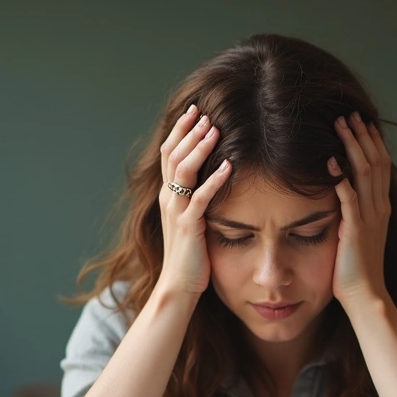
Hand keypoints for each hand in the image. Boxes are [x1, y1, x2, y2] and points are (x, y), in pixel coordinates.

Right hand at [153, 104, 231, 297]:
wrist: (178, 286)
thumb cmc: (190, 256)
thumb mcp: (190, 221)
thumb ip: (195, 199)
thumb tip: (212, 177)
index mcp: (168, 196)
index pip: (168, 154)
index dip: (179, 130)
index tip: (192, 110)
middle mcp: (168, 200)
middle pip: (173, 155)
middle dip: (188, 131)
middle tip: (204, 111)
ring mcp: (176, 212)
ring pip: (182, 171)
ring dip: (199, 148)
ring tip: (214, 130)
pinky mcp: (189, 227)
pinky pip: (200, 198)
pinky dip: (214, 180)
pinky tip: (229, 165)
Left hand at [330, 111, 390, 306]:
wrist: (366, 296)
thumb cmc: (357, 271)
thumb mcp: (359, 235)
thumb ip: (355, 214)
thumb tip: (342, 196)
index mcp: (381, 209)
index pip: (380, 167)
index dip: (372, 143)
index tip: (362, 124)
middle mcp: (379, 208)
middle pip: (375, 162)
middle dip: (362, 136)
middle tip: (350, 115)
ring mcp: (370, 218)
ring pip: (364, 173)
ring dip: (352, 147)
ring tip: (340, 126)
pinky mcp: (355, 229)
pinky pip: (348, 197)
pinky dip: (340, 177)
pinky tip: (329, 161)